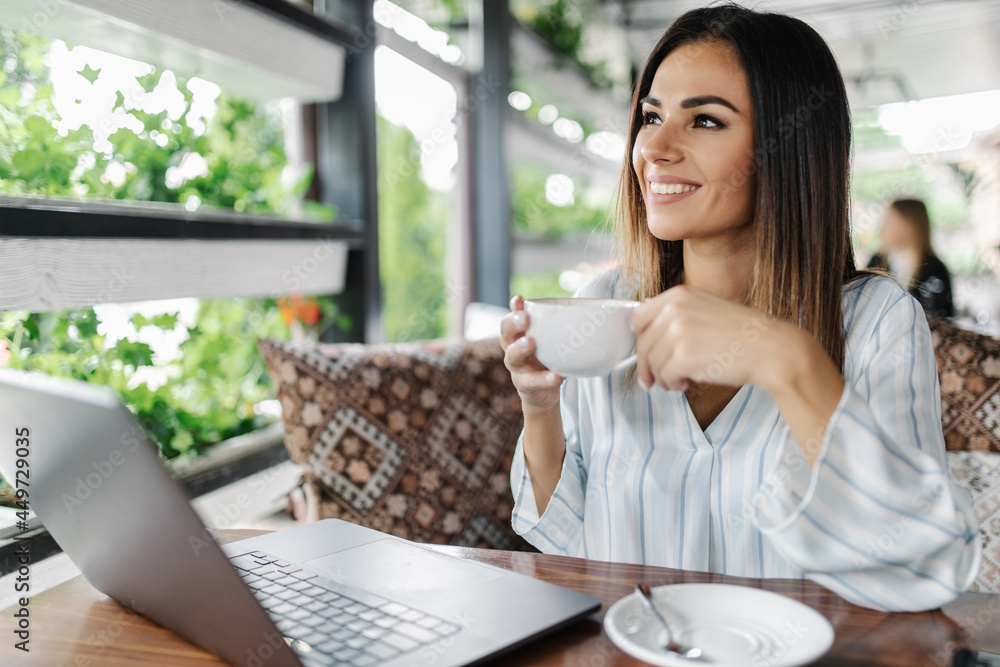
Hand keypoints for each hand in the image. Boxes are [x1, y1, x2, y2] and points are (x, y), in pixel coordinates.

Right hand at [500, 296, 562, 413]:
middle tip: (524, 318)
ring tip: (530, 343)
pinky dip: (544, 379)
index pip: (512, 318)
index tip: (519, 299)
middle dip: (513, 323)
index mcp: (519, 336)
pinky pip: (532, 381)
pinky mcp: (524, 385)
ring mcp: (517, 368)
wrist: (544, 394)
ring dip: (520, 348)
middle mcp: (512, 349)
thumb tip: (591, 311)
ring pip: (512, 356)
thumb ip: (560, 330)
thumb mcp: (552, 344)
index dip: (514, 309)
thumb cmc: (548, 362)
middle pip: (506, 334)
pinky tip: (555, 376)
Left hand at [631, 285, 790, 392]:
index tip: (644, 353)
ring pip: (652, 363)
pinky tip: (687, 383)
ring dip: (663, 377)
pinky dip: (673, 384)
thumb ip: (678, 317)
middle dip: (647, 366)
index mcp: (678, 295)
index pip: (639, 317)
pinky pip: (664, 376)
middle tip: (655, 379)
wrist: (771, 349)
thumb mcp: (706, 310)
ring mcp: (678, 331)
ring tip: (680, 380)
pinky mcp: (683, 355)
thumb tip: (651, 337)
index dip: (640, 339)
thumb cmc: (744, 335)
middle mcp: (674, 309)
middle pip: (642, 344)